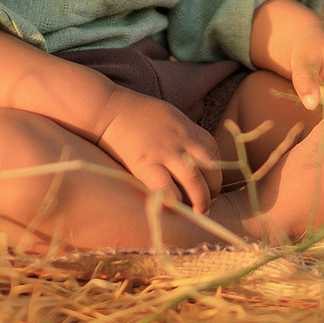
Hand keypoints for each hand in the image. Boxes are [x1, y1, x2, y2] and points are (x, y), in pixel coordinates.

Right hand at [94, 93, 223, 211]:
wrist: (108, 109)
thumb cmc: (137, 114)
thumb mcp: (170, 116)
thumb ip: (184, 135)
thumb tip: (193, 155)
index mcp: (189, 129)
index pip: (215, 154)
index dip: (215, 173)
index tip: (207, 184)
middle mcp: (183, 141)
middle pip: (213, 170)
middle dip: (214, 190)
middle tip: (205, 203)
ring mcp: (165, 153)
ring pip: (196, 182)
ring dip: (201, 201)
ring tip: (198, 213)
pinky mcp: (146, 164)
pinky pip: (168, 189)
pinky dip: (174, 201)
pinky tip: (172, 207)